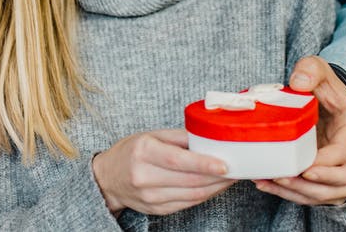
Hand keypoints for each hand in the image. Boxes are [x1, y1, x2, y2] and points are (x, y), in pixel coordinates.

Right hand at [92, 129, 233, 216]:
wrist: (107, 178)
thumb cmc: (131, 152)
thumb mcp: (150, 135)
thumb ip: (179, 137)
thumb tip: (209, 138)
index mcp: (144, 153)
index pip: (179, 161)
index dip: (204, 164)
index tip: (225, 165)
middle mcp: (145, 177)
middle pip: (190, 180)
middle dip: (218, 176)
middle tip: (237, 169)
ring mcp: (150, 197)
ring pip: (192, 195)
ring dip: (216, 187)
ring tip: (231, 178)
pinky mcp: (157, 209)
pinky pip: (188, 203)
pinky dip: (205, 195)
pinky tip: (215, 187)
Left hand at [254, 56, 345, 204]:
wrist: (323, 102)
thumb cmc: (324, 87)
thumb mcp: (319, 70)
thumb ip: (311, 70)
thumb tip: (299, 83)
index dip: (333, 163)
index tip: (310, 166)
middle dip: (319, 182)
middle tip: (292, 175)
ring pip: (330, 194)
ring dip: (303, 192)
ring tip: (275, 181)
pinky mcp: (329, 183)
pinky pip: (314, 196)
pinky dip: (291, 194)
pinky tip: (267, 184)